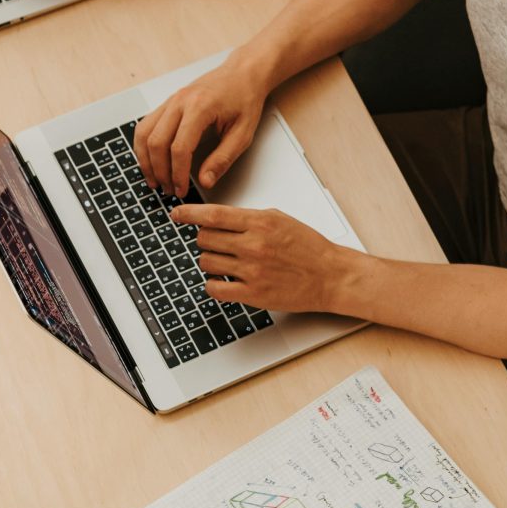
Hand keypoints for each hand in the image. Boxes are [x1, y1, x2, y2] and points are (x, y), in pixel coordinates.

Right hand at [133, 60, 267, 196]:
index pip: (179, 148)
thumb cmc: (244, 99)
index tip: (182, 190)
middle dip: (160, 171)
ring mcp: (171, 100)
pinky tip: (151, 160)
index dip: (178, 174)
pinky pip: (146, 124)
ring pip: (145, 133)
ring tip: (155, 180)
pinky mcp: (168, 102)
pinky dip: (144, 145)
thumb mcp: (243, 133)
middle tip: (169, 189)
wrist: (242, 73)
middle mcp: (180, 101)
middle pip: (157, 142)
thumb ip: (223, 159)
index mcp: (200, 107)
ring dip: (146, 160)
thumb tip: (205, 181)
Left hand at [173, 203, 358, 314]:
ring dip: (209, 261)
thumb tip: (219, 218)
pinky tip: (223, 280)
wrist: (329, 275)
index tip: (176, 214)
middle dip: (205, 238)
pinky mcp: (253, 294)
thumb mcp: (279, 219)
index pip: (214, 215)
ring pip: (207, 262)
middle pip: (205, 238)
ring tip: (224, 261)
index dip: (190, 213)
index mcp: (260, 222)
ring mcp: (252, 271)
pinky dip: (213, 283)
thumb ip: (249, 217)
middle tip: (214, 241)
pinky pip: (216, 288)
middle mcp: (254, 245)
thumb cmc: (308, 247)